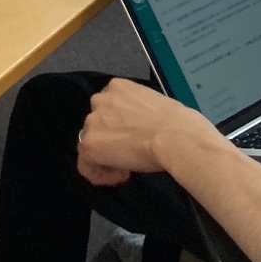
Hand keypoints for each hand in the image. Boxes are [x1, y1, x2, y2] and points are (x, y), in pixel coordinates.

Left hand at [77, 79, 217, 186]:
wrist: (174, 135)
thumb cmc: (174, 121)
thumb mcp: (151, 104)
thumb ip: (135, 112)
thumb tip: (137, 127)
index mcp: (117, 86)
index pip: (107, 109)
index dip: (118, 127)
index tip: (133, 139)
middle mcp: (100, 99)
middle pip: (96, 126)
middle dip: (110, 142)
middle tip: (130, 155)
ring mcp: (93, 121)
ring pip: (90, 145)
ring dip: (105, 159)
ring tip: (127, 168)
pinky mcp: (90, 144)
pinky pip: (86, 166)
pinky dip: (100, 175)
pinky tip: (120, 175)